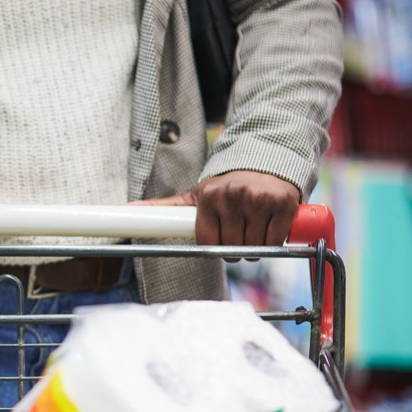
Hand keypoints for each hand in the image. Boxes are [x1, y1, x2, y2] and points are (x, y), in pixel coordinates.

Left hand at [138, 171, 300, 258]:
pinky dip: (274, 241)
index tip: (220, 241)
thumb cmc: (226, 186)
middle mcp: (233, 196)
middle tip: (239, 234)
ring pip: (254, 247)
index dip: (214, 247)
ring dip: (255, 248)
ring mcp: (259, 199)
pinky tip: (270, 228)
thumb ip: (164, 207)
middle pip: (231, 248)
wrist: (265, 162)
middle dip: (235, 249)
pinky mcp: (283, 203)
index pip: (207, 241)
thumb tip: (128, 209)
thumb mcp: (195, 195)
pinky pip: (276, 239)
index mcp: (209, 197)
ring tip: (254, 230)